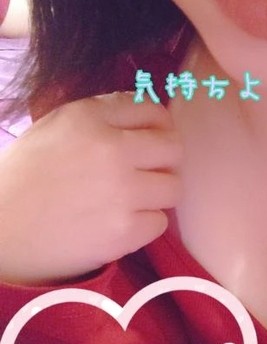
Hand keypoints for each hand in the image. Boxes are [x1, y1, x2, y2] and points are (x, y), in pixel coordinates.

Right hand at [0, 92, 181, 284]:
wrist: (0, 232)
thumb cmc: (24, 177)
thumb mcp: (54, 126)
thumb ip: (101, 115)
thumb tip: (147, 113)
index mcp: (89, 118)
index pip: (154, 111)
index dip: (158, 127)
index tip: (152, 140)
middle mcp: (111, 150)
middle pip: (174, 148)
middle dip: (163, 160)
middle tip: (146, 173)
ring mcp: (122, 192)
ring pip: (173, 187)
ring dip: (156, 195)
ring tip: (130, 200)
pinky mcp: (125, 231)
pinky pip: (160, 222)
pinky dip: (144, 225)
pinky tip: (120, 223)